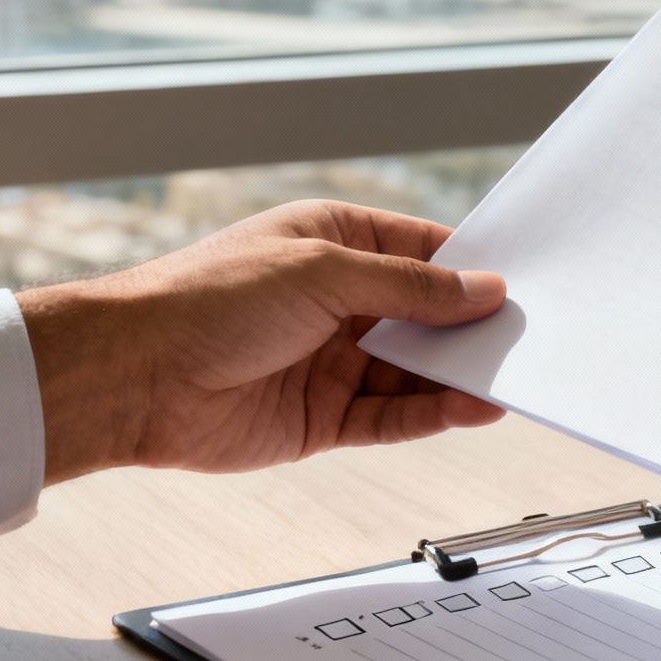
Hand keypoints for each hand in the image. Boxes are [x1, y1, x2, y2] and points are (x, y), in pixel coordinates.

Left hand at [18, 200, 506, 483]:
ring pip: (414, 370)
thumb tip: (483, 290)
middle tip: (529, 337)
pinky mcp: (322, 417)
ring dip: (459, 375)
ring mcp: (330, 360)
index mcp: (334, 243)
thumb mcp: (325, 272)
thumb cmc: (209, 299)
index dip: (471, 267)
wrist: (131, 376)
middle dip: (472, 326)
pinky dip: (433, 414)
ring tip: (510, 379)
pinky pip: (392, 416)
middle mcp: (336, 300)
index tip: (523, 283)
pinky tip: (472, 409)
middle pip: (425, 315)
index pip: (422, 251)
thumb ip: (410, 288)